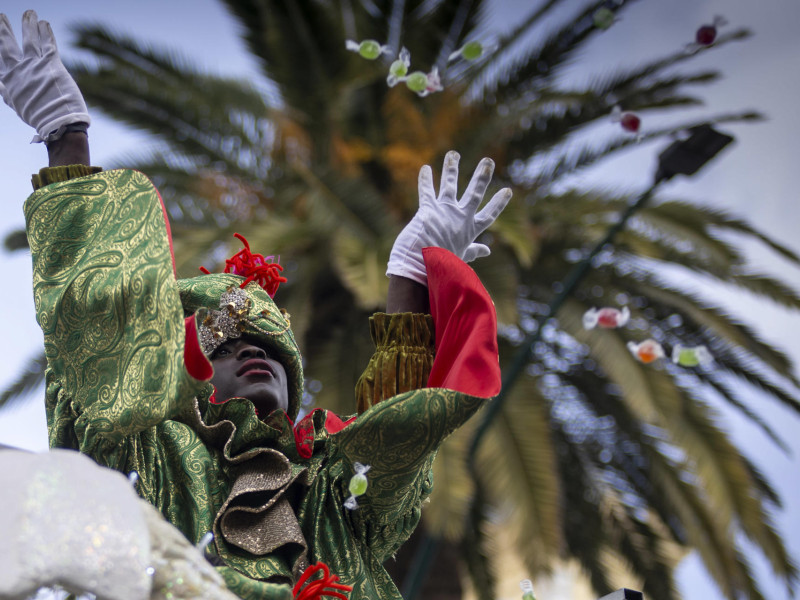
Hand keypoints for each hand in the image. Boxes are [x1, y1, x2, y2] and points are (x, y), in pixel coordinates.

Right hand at [0, 10, 89, 141]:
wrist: (57, 124)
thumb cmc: (39, 118)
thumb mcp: (18, 106)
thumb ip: (8, 93)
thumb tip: (0, 86)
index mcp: (9, 81)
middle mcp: (19, 71)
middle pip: (8, 45)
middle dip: (4, 29)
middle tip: (1, 15)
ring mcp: (34, 67)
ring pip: (29, 40)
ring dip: (28, 25)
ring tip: (29, 13)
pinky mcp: (51, 65)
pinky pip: (47, 44)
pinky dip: (45, 33)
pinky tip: (44, 23)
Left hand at [386, 150, 511, 285]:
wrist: (424, 266)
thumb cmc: (443, 267)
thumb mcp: (462, 258)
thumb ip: (473, 251)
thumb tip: (487, 251)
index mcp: (470, 231)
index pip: (489, 215)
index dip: (498, 203)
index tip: (507, 191)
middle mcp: (460, 217)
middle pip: (474, 193)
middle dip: (482, 176)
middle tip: (488, 161)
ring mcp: (445, 211)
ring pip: (449, 185)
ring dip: (451, 168)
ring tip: (453, 153)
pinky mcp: (428, 209)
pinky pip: (426, 192)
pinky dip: (425, 180)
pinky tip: (425, 168)